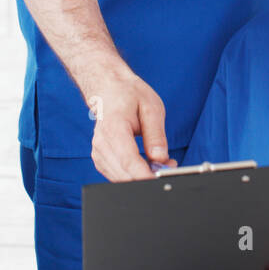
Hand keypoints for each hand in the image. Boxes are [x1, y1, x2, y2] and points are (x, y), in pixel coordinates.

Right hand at [87, 67, 175, 181]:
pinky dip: (133, 175)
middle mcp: (101, 143)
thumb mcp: (151, 107)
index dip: (145, 175)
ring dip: (141, 177)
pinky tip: (146, 165)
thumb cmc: (129, 95)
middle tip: (170, 166)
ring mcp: (98, 152)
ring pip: (120, 178)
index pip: (128, 160)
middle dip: (148, 177)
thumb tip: (161, 158)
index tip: (160, 180)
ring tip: (160, 162)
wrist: (109, 89)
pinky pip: (117, 175)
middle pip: (124, 174)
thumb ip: (156, 135)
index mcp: (113, 128)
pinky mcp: (100, 159)